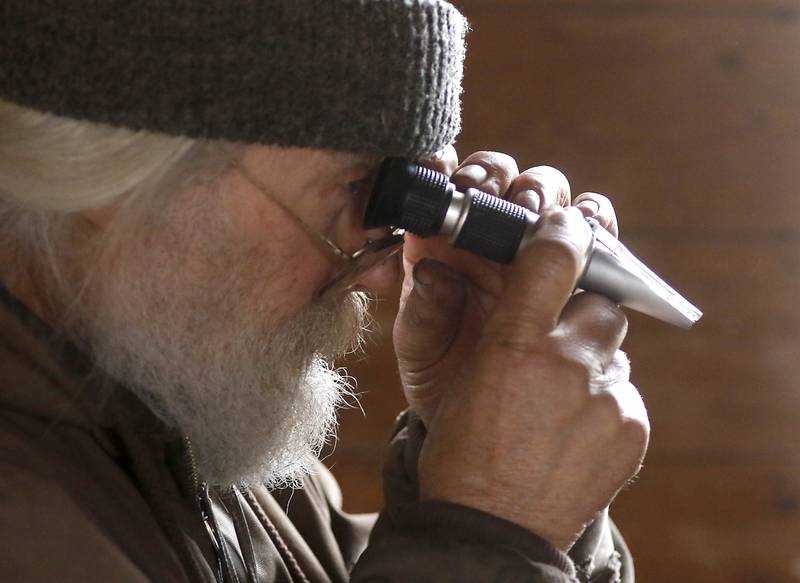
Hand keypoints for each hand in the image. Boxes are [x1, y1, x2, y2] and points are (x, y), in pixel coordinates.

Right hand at [392, 149, 648, 548]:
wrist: (490, 528)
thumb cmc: (461, 449)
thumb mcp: (452, 378)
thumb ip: (474, 319)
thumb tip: (458, 271)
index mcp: (512, 344)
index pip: (555, 255)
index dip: (565, 231)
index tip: (568, 225)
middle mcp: (567, 364)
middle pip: (601, 301)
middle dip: (583, 310)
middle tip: (559, 338)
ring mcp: (607, 398)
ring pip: (613, 348)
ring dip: (592, 359)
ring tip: (561, 394)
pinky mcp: (633, 428)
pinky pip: (625, 392)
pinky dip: (604, 400)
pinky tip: (573, 427)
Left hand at [394, 148, 618, 424]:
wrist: (484, 423)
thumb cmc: (442, 374)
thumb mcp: (421, 347)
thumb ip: (424, 310)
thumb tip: (433, 272)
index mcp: (452, 241)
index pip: (464, 185)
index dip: (465, 172)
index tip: (459, 182)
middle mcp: (498, 239)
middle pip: (518, 185)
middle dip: (515, 185)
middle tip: (509, 203)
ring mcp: (541, 255)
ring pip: (561, 204)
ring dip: (559, 203)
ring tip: (549, 220)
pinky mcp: (579, 277)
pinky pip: (597, 243)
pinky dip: (598, 234)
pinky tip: (592, 242)